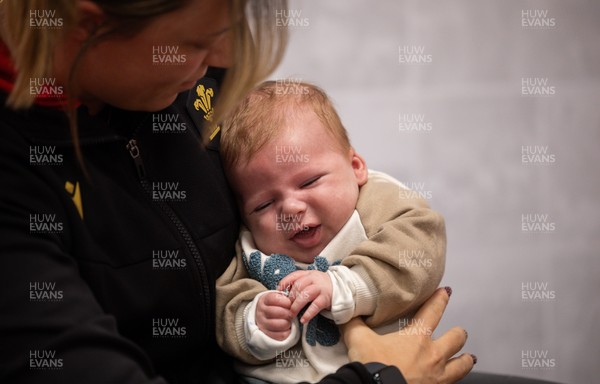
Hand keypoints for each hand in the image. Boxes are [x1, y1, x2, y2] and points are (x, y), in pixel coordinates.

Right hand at [256, 291, 293, 340]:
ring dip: (288, 323)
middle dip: (288, 313)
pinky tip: (287, 328)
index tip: (290, 304)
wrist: (261, 316)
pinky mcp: (267, 334)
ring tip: (289, 321)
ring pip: (279, 324)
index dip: (286, 301)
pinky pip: (281, 335)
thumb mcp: (275, 298)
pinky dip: (287, 332)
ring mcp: (263, 324)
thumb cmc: (273, 306)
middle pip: (277, 312)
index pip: (275, 299)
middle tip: (291, 314)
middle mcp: (261, 312)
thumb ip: (284, 297)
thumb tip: (294, 301)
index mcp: (264, 300)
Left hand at [277, 270, 332, 323]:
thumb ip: (298, 284)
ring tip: (292, 314)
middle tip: (286, 307)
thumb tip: (282, 292)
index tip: (278, 292)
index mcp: (307, 274)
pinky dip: (308, 313)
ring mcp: (320, 288)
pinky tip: (303, 320)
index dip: (284, 283)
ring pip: (306, 295)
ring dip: (297, 305)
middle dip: (290, 298)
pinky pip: (316, 306)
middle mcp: (313, 279)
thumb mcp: (310, 280)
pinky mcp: (326, 298)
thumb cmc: (320, 286)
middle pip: (298, 286)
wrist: (341, 287)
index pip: (293, 276)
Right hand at [342, 287, 474, 383]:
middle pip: (456, 339)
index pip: (433, 311)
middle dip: (458, 334)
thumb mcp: (359, 340)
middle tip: (459, 332)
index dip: (440, 299)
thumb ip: (354, 324)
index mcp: (417, 338)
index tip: (445, 292)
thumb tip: (346, 313)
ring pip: (461, 365)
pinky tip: (450, 381)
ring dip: (465, 360)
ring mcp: (438, 377)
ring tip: (468, 358)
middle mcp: (433, 356)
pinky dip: (452, 381)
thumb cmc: (375, 368)